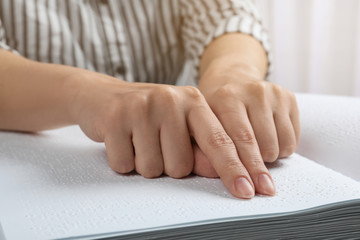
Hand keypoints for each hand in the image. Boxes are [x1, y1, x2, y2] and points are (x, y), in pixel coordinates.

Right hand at [70, 72, 258, 198]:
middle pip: (182, 166)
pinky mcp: (115, 118)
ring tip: (138, 140)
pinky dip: (122, 160)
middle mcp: (170, 99)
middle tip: (156, 143)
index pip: (219, 141)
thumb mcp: (180, 126)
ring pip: (153, 169)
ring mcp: (142, 107)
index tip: (250, 191)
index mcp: (193, 101)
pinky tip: (122, 140)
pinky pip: (124, 164)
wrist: (103, 97)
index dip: (235, 169)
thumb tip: (217, 171)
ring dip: (144, 163)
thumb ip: (201, 148)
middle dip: (168, 165)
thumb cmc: (148, 114)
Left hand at [194, 63, 299, 195]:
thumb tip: (212, 174)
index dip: (236, 169)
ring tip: (255, 151)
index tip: (243, 192)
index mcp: (224, 98)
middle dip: (258, 172)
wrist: (233, 79)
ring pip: (279, 144)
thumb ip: (200, 147)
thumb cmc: (214, 108)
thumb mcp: (199, 120)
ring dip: (269, 157)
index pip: (230, 141)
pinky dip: (282, 148)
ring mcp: (273, 93)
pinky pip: (293, 138)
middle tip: (262, 191)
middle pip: (259, 145)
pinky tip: (268, 140)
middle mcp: (251, 92)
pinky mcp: (289, 98)